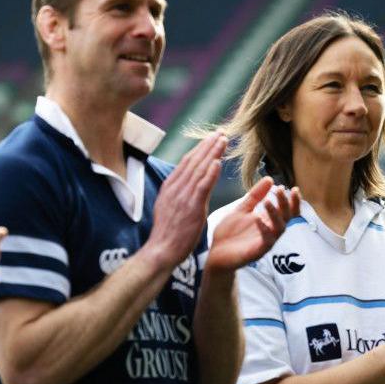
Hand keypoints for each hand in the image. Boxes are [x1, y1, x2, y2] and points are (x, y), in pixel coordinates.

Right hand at [144, 133, 226, 267]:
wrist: (161, 250)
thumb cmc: (169, 233)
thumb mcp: (170, 207)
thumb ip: (178, 193)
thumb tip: (186, 183)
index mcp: (170, 187)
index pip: (186, 162)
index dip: (200, 149)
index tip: (211, 138)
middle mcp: (175, 188)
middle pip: (193, 161)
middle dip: (208, 145)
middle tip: (221, 132)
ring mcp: (182, 197)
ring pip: (199, 169)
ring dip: (212, 153)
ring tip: (223, 140)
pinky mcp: (191, 207)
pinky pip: (202, 186)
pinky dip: (210, 173)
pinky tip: (218, 162)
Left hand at [207, 179, 299, 271]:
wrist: (215, 254)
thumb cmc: (230, 233)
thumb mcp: (242, 210)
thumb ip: (256, 196)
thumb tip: (270, 179)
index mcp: (269, 221)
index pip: (288, 211)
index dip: (293, 201)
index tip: (293, 188)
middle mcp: (271, 232)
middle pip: (287, 217)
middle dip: (285, 203)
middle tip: (280, 190)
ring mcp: (266, 242)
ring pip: (279, 228)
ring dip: (275, 214)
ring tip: (267, 201)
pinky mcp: (257, 252)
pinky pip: (266, 241)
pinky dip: (264, 229)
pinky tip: (258, 218)